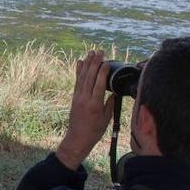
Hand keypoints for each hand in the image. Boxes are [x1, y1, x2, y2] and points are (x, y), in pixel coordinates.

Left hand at [55, 50, 113, 170]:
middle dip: (95, 63)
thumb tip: (114, 92)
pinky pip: (77, 81)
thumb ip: (110, 104)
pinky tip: (80, 62)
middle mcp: (85, 98)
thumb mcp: (106, 119)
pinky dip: (79, 71)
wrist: (78, 138)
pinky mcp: (75, 97)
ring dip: (87, 63)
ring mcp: (78, 97)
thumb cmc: (95, 131)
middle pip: (90, 77)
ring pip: (82, 77)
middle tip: (99, 51)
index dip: (102, 72)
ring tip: (91, 52)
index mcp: (94, 105)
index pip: (99, 84)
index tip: (106, 62)